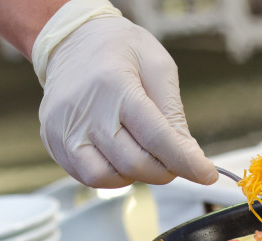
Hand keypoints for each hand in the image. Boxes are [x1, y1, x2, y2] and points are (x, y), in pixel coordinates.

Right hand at [36, 14, 217, 187]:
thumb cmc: (118, 50)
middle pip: (134, 163)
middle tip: (174, 160)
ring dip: (135, 175)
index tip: (206, 174)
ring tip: (143, 153)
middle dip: (164, 170)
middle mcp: (86, 112)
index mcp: (115, 87)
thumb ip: (173, 112)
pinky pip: (87, 176)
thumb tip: (188, 155)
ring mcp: (65, 130)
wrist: (71, 40)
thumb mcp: (157, 66)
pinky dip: (112, 175)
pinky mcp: (55, 143)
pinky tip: (120, 156)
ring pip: (108, 178)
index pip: (156, 137)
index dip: (185, 162)